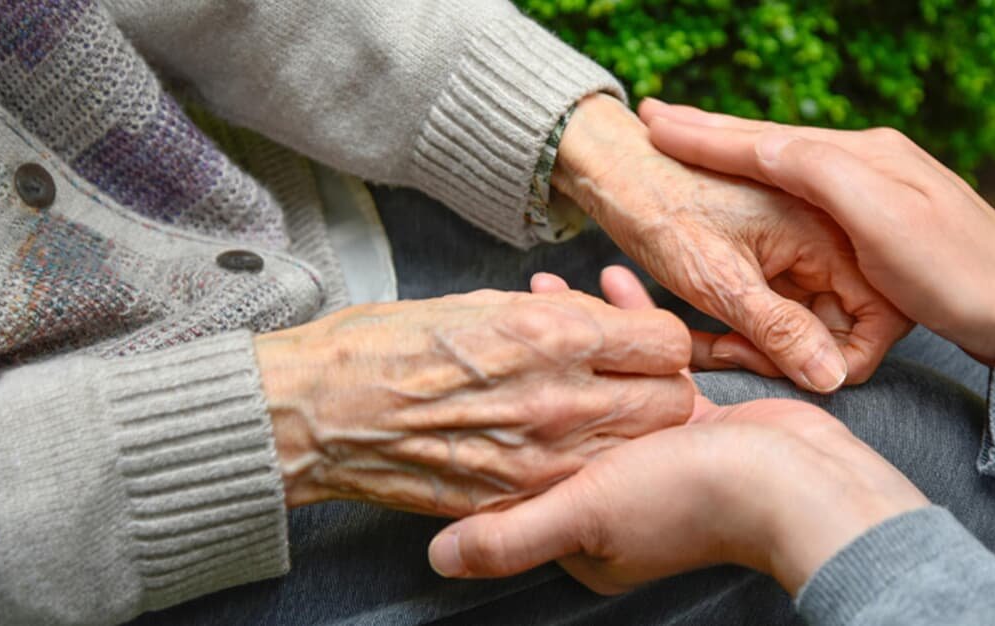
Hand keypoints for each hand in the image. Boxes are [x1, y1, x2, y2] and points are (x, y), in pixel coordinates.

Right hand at [253, 288, 693, 513]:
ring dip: (627, 431)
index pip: (667, 342)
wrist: (323, 413)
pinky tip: (553, 446)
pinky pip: (585, 482)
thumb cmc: (391, 346)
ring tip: (591, 413)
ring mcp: (542, 458)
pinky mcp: (518, 499)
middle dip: (659, 387)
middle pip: (672, 403)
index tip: (638, 341)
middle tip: (628, 379)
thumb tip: (602, 320)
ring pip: (637, 450)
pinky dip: (584, 466)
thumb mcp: (485, 302)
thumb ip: (558, 314)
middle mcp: (559, 400)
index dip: (656, 340)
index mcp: (552, 335)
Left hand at [427, 267, 929, 594]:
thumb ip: (510, 536)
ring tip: (547, 283)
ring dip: (577, 336)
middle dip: (531, 361)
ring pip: (600, 386)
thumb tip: (437, 558)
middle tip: (506, 304)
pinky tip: (614, 283)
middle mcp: (618, 493)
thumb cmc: (690, 501)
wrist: (799, 484)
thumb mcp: (587, 516)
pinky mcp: (695, 420)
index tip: (471, 361)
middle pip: (559, 421)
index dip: (496, 419)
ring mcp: (657, 455)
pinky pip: (648, 368)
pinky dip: (631, 327)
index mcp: (585, 527)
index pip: (522, 471)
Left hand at [553, 94, 911, 391]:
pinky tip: (708, 334)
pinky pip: (781, 311)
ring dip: (763, 346)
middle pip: (841, 326)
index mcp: (831, 233)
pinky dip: (748, 330)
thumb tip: (830, 378)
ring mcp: (804, 249)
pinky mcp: (778, 259)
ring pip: (807, 324)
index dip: (830, 357)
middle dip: (787, 354)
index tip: (768, 360)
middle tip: (727, 353)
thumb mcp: (719, 281)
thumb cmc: (663, 212)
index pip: (872, 322)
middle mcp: (830, 237)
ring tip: (710, 347)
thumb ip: (777, 330)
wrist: (619, 170)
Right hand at [639, 99, 994, 363]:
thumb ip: (819, 172)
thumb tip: (761, 144)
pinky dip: (767, 178)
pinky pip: (807, 189)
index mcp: (860, 156)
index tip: (657, 124)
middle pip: (773, 142)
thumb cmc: (951, 267)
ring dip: (735, 150)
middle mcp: (867, 160)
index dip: (708, 133)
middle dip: (713, 131)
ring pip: (787, 163)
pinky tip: (756, 178)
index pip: (767, 139)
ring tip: (692, 139)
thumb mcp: (878, 215)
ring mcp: (876, 187)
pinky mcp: (883, 217)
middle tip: (661, 118)